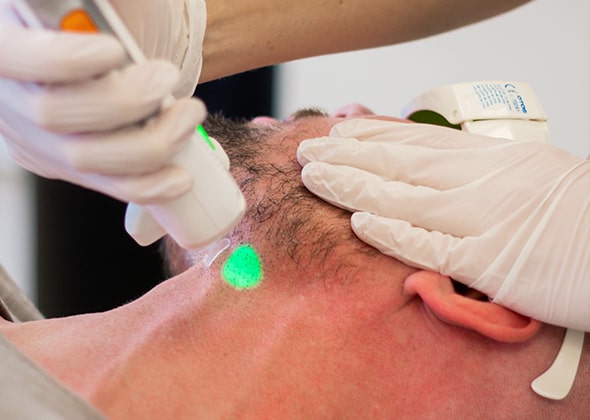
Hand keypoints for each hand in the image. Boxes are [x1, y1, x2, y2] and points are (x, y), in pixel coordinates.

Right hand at [0, 0, 205, 217]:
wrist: (116, 42)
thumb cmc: (106, 9)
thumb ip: (102, 1)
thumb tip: (99, 6)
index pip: (9, 55)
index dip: (63, 60)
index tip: (115, 51)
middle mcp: (2, 89)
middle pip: (51, 115)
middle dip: (123, 103)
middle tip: (167, 79)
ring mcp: (30, 133)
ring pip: (81, 160)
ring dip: (146, 144)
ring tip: (187, 117)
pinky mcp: (60, 164)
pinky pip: (103, 184)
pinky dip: (147, 184)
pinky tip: (178, 176)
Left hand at [297, 119, 588, 330]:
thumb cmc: (579, 213)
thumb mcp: (529, 172)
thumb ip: (479, 171)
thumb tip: (433, 170)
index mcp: (491, 157)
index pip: (415, 142)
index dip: (369, 136)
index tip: (336, 133)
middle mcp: (481, 181)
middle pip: (399, 163)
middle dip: (347, 156)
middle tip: (307, 151)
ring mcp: (483, 219)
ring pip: (403, 196)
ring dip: (352, 185)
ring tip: (314, 177)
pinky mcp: (491, 261)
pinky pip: (431, 245)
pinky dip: (392, 232)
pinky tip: (359, 222)